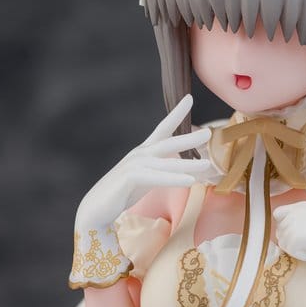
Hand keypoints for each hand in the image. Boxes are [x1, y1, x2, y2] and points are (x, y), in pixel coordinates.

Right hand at [70, 95, 210, 287]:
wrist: (97, 207)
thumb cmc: (124, 192)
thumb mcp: (147, 177)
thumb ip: (163, 169)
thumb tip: (185, 167)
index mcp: (145, 152)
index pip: (163, 128)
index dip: (176, 113)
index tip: (189, 98)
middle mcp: (140, 155)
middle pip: (167, 143)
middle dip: (188, 138)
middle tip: (208, 134)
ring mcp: (134, 165)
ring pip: (165, 163)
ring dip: (187, 164)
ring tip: (206, 164)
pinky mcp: (130, 178)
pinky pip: (156, 178)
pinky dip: (173, 178)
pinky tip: (190, 181)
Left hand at [273, 201, 305, 306]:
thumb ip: (300, 222)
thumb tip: (279, 236)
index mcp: (302, 204)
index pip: (278, 214)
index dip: (287, 228)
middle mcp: (297, 209)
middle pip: (280, 233)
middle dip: (295, 242)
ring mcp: (297, 221)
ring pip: (284, 244)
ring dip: (300, 250)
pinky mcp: (298, 235)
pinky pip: (292, 252)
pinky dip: (305, 256)